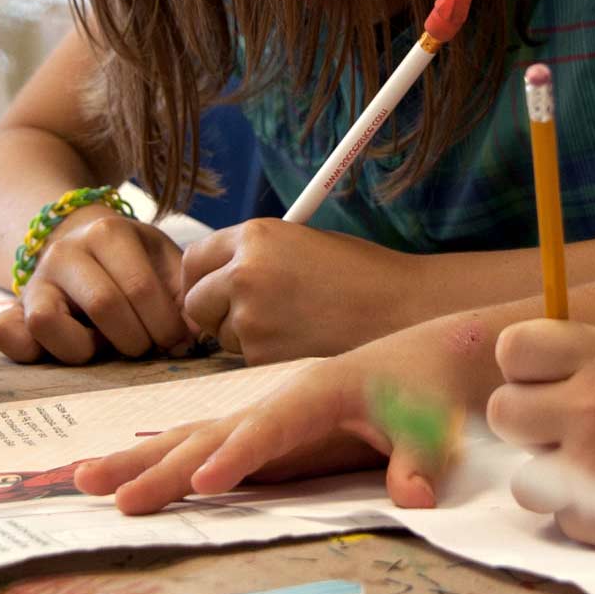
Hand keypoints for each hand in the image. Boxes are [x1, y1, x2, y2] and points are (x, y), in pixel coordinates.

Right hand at [0, 205, 189, 362]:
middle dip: (135, 339)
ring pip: (45, 321)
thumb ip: (183, 293)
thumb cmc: (134, 262)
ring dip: (84, 348)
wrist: (85, 245)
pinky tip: (65, 351)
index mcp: (107, 233)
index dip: (165, 324)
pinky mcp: (13, 310)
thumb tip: (193, 335)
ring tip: (105, 347)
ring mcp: (34, 281)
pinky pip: (5, 334)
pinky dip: (29, 351)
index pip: (139, 287)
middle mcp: (64, 252)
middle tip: (148, 347)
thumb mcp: (163, 263)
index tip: (178, 340)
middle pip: (101, 305)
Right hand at [76, 319, 480, 512]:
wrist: (419, 357)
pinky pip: (198, 443)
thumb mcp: (431, 425)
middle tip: (112, 496)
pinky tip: (123, 475)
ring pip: (189, 436)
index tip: (205, 483)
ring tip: (82, 480)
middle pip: (210, 434)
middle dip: (161, 465)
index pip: (270, 428)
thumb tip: (416, 498)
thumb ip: (418, 460)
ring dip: (138, 458)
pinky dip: (157, 457)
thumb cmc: (422, 391)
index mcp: (316, 393)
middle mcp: (275, 400)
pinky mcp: (257, 432)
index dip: (238, 455)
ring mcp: (260, 415)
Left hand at [181, 220, 417, 361]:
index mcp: (254, 235)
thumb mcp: (300, 242)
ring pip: (220, 334)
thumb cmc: (359, 272)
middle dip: (212, 310)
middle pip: (194, 301)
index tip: (212, 287)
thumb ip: (255, 256)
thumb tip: (216, 279)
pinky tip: (301, 341)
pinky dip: (264, 355)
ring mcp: (250, 316)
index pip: (195, 257)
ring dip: (241, 335)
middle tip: (244, 314)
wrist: (399, 308)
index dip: (201, 276)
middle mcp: (244, 273)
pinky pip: (245, 358)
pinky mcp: (262, 355)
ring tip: (291, 324)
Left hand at [486, 322, 594, 547]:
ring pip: (524, 476)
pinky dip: (588, 515)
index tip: (549, 380)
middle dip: (529, 423)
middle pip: (504, 413)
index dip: (525, 367)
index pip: (516, 348)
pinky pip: (563, 518)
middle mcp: (593, 408)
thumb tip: (530, 375)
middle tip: (572, 430)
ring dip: (553, 475)